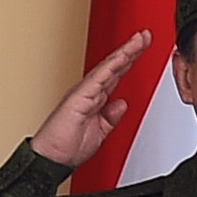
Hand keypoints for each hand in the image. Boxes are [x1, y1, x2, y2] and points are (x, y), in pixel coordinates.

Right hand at [31, 35, 149, 171]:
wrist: (51, 161)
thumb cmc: (66, 149)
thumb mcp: (99, 133)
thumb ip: (110, 117)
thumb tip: (121, 104)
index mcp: (94, 99)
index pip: (115, 75)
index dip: (130, 61)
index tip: (143, 48)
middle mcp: (88, 92)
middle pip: (114, 66)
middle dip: (131, 50)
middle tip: (145, 36)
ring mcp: (83, 93)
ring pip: (108, 67)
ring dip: (124, 52)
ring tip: (139, 39)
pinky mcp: (79, 97)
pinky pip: (98, 78)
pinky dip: (111, 66)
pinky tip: (123, 55)